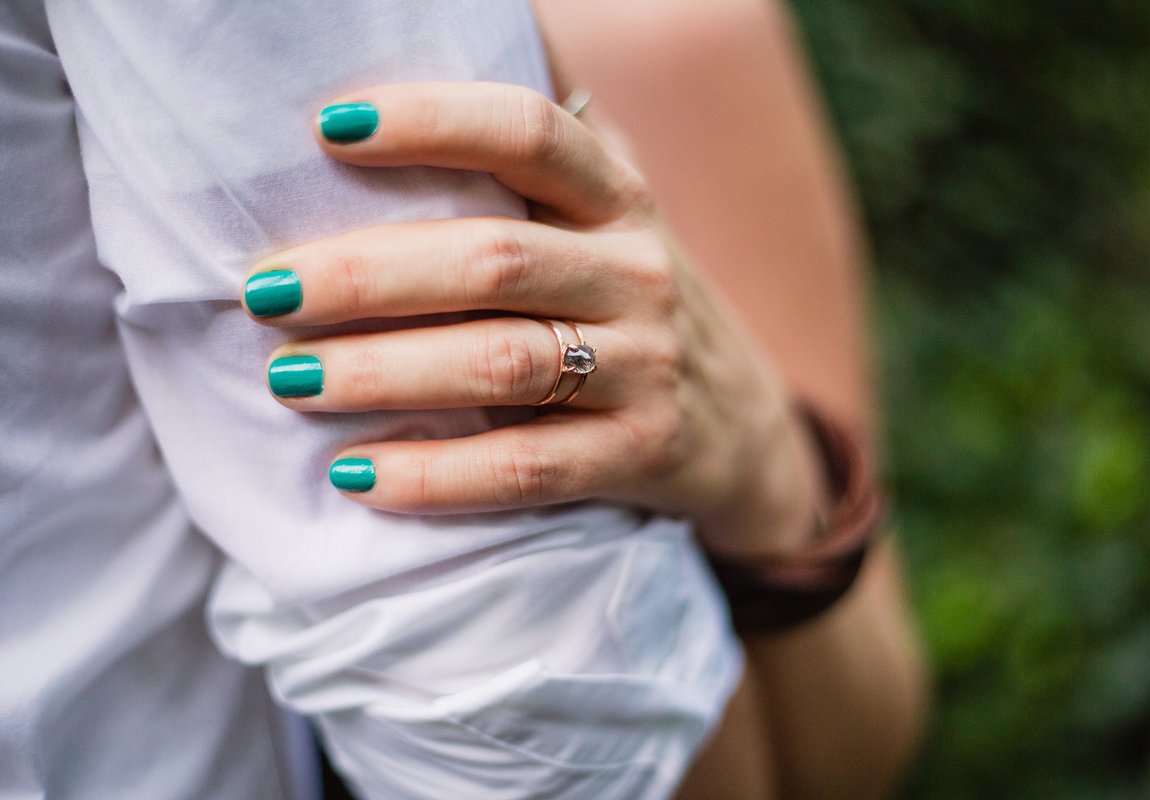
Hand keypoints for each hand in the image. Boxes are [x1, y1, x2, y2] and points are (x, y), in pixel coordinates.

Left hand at [243, 82, 824, 559]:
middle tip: (262, 292)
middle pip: (494, 259)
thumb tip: (429, 63)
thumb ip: (537, 160)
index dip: (433, 121)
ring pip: (503, 364)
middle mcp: (638, 272)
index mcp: (618, 198)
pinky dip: (438, 476)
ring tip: (286, 380)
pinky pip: (530, 469)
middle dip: (367, 274)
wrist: (738, 423)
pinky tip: (355, 476)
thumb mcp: (604, 219)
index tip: (326, 127)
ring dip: (383, 372)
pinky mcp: (641, 454)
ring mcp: (647, 367)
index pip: (530, 133)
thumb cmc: (625, 304)